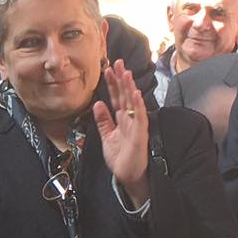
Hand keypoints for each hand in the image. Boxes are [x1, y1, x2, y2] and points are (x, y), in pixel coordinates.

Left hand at [93, 61, 151, 204]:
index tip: (107, 69)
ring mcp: (136, 125)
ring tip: (126, 72)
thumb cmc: (121, 157)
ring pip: (133, 102)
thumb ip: (103, 120)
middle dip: (121, 79)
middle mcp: (130, 119)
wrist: (128, 176)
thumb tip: (98, 103)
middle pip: (124, 95)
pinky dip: (138, 105)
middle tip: (117, 62)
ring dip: (130, 87)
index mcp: (121, 119)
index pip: (116, 97)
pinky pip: (140, 117)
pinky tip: (135, 93)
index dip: (112, 83)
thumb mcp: (107, 136)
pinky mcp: (140, 135)